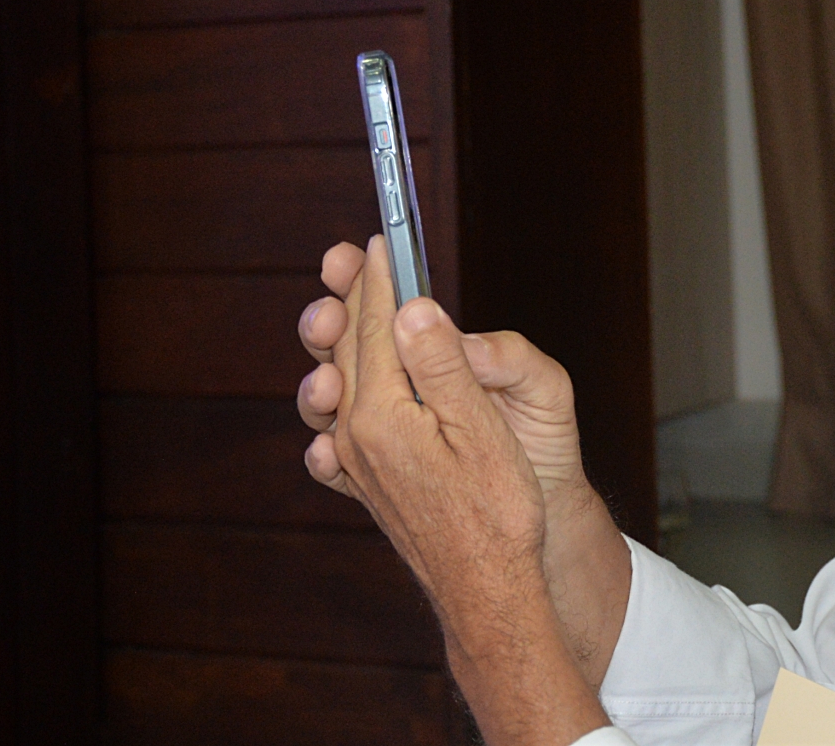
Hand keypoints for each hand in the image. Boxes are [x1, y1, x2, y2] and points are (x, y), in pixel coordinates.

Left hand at [296, 237, 605, 745]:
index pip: (378, 328)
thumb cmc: (500, 513)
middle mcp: (358, 437)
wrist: (490, 594)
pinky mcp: (367, 488)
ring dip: (339, 347)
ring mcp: (358, 465)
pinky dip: (334, 408)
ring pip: (339, 388)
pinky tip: (336, 405)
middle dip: (353, 299)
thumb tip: (411, 307)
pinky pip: (336, 436)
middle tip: (353, 258)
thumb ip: (441, 366)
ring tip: (335, 315)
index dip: (381, 279)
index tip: (383, 240)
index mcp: (384, 414)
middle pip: (351, 351)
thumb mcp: (481, 430)